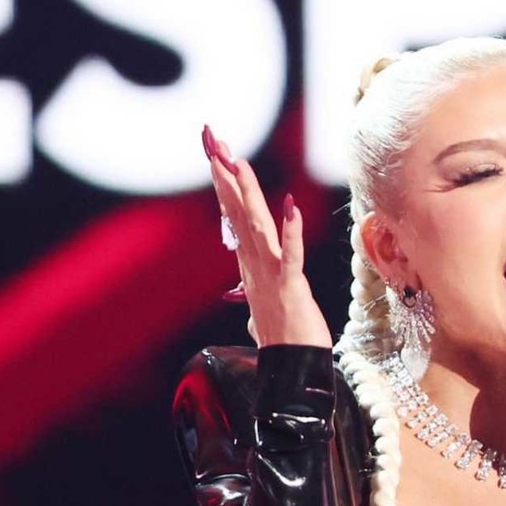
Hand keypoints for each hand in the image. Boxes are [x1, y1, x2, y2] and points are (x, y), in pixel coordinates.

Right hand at [202, 126, 331, 348]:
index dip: (224, 181)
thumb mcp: (263, 309)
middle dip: (224, 172)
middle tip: (212, 137)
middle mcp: (255, 263)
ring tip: (238, 161)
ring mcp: (271, 274)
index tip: (215, 151)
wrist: (293, 368)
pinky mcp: (291, 287)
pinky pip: (291, 255)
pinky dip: (291, 231)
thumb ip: (250, 297)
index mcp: (249, 263)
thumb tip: (237, 301)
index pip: (234, 213)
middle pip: (237, 209)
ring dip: (248, 192)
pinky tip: (291, 206)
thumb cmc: (283, 338)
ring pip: (257, 225)